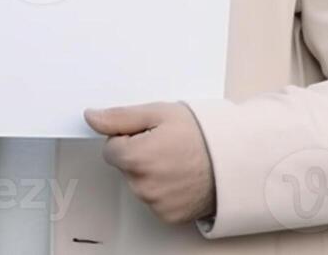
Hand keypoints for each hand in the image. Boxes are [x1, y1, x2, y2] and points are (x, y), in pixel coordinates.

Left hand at [84, 101, 215, 224]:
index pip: (111, 148)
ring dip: (151, 173)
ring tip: (176, 160)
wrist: (235, 159)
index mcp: (135, 158)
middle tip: (166, 145)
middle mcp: (142, 185)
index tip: (150, 134)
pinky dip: (163, 189)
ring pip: (139, 184)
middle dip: (139, 155)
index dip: (129, 137)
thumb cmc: (202, 134)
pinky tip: (180, 176)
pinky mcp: (168, 215)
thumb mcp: (159, 113)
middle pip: (125, 167)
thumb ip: (120, 117)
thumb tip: (92, 117)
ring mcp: (155, 203)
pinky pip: (154, 200)